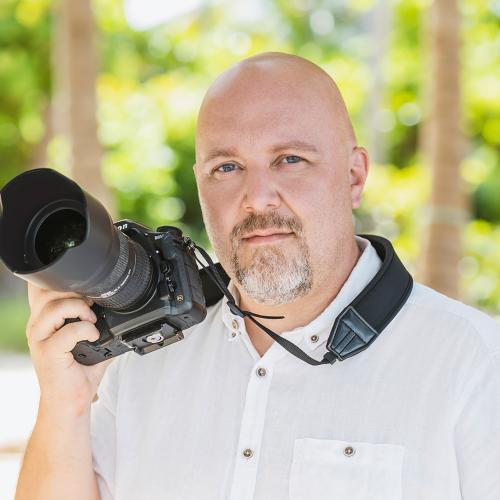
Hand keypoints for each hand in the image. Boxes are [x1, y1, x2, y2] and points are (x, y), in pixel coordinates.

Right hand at [26, 283, 112, 414]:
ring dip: (80, 309)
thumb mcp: (90, 341)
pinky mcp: (48, 353)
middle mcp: (38, 327)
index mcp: (44, 320)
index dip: (66, 284)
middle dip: (75, 292)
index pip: (44, 289)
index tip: (88, 293)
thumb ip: (98, 323)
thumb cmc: (78, 373)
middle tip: (91, 304)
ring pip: (54, 308)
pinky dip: (85, 330)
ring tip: (92, 320)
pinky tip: (93, 336)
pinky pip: (67, 332)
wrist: (70, 402)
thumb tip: (122, 311)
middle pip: (48, 292)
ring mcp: (40, 340)